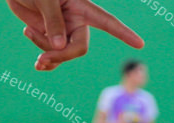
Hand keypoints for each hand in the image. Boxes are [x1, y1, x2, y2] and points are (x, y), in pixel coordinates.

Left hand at [7, 0, 142, 70]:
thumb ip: (52, 21)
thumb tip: (59, 47)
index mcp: (81, 8)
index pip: (108, 22)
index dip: (124, 33)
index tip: (140, 44)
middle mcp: (75, 21)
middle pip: (79, 48)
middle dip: (61, 56)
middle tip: (40, 59)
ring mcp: (62, 31)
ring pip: (62, 54)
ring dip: (48, 57)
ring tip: (34, 51)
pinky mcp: (49, 37)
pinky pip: (53, 56)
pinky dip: (46, 62)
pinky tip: (38, 64)